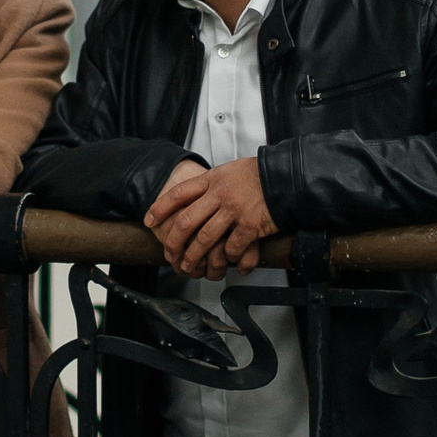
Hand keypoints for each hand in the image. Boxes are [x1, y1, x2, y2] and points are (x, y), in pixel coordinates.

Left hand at [145, 156, 275, 278]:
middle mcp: (220, 194)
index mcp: (213, 179)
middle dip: (174, 242)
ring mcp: (234, 210)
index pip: (179, 193)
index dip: (161, 208)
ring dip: (194, 256)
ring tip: (189, 266)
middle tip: (169, 254)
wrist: (287, 176)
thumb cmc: (260, 174)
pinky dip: (228, 258)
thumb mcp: (230, 171)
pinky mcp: (250, 225)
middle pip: (187, 221)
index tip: (149, 220)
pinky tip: (228, 262)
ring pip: (205, 239)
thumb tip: (195, 195)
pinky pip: (232, 247)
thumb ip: (213, 184)